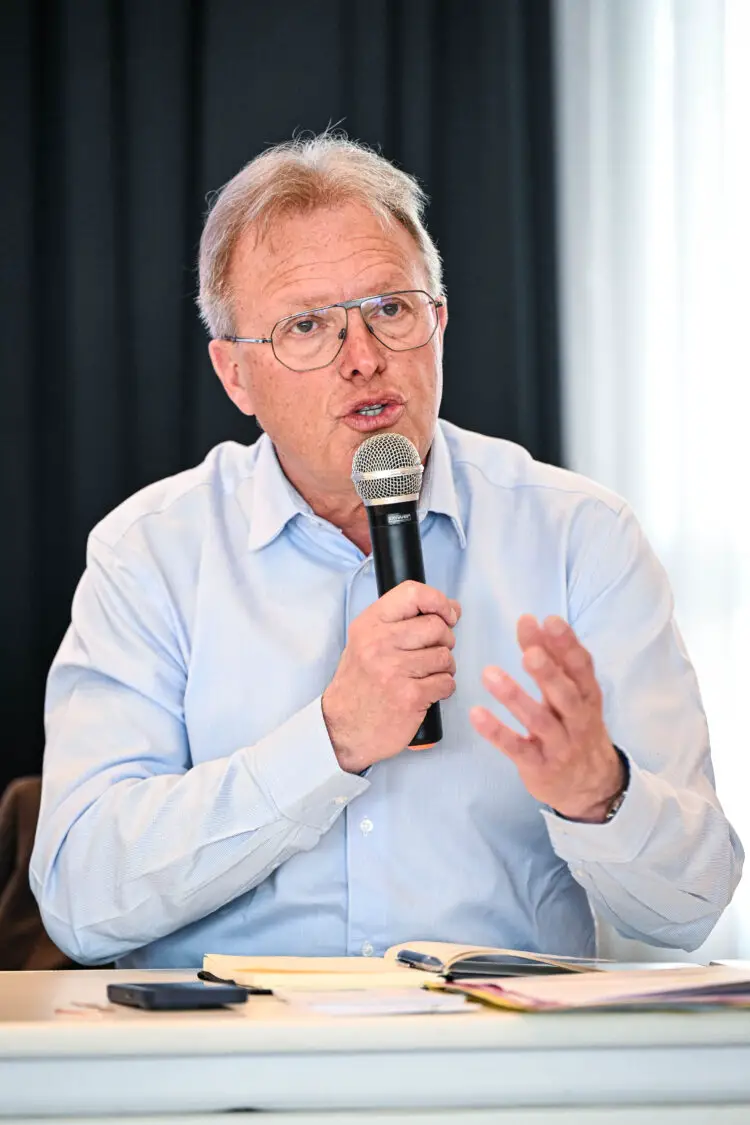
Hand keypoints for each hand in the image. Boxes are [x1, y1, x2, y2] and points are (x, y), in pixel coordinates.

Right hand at [323, 581, 460, 773]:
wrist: (342, 728)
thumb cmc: (359, 684)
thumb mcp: (367, 642)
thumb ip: (403, 622)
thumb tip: (451, 608)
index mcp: (370, 624)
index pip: (413, 593)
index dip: (438, 601)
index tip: (447, 614)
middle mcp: (380, 643)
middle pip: (436, 626)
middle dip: (445, 640)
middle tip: (434, 652)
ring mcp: (394, 670)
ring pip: (444, 656)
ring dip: (444, 667)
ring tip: (427, 675)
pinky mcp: (410, 696)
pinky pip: (446, 682)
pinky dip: (443, 688)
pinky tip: (427, 692)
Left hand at [469, 615, 623, 821]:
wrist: (593, 787)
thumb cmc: (576, 728)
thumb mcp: (574, 695)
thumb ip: (554, 660)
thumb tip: (532, 621)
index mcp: (588, 697)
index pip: (581, 667)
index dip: (567, 644)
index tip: (549, 620)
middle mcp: (578, 720)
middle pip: (566, 694)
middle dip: (548, 672)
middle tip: (529, 652)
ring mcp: (560, 745)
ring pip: (539, 721)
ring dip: (515, 697)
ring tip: (490, 674)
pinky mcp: (539, 766)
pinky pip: (517, 748)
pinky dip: (497, 732)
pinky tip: (477, 714)